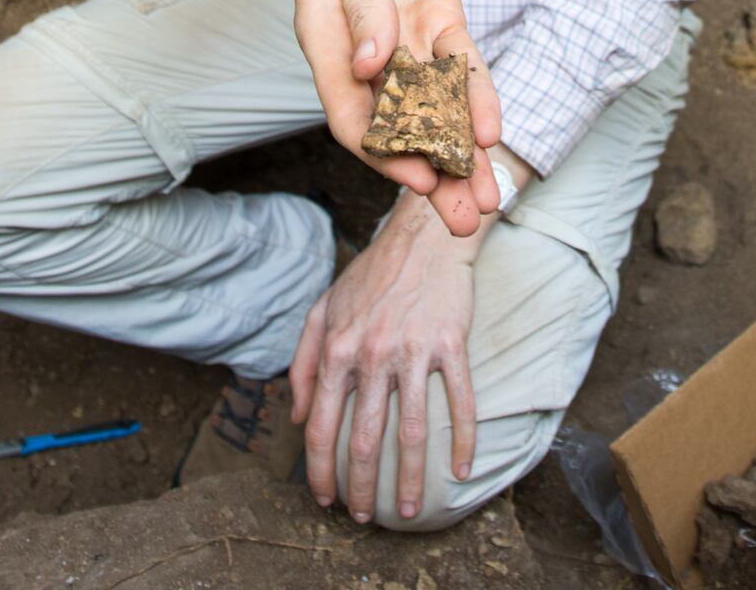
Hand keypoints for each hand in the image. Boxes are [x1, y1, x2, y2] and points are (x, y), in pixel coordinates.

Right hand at [287, 0, 500, 235]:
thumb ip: (361, 7)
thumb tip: (370, 64)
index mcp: (328, 43)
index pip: (350, 113)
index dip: (382, 151)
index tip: (416, 179)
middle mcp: (367, 57)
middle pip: (399, 127)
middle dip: (432, 175)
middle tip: (463, 221)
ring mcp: (405, 42)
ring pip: (436, 109)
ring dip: (461, 155)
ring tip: (490, 199)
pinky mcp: (436, 24)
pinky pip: (461, 68)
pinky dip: (477, 99)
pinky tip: (492, 133)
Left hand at [290, 193, 480, 523]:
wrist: (422, 238)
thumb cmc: (371, 275)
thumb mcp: (323, 310)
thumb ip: (302, 363)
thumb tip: (294, 415)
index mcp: (337, 348)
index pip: (320, 424)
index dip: (319, 467)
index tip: (322, 495)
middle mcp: (372, 354)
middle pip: (364, 438)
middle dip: (361, 487)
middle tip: (363, 516)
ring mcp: (413, 351)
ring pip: (412, 431)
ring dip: (411, 479)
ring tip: (410, 510)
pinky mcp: (449, 345)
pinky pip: (458, 402)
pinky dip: (461, 441)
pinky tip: (461, 470)